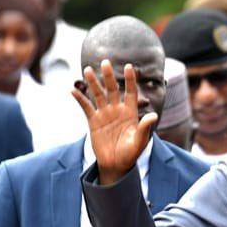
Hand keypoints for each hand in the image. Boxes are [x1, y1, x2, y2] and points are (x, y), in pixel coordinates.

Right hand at [73, 60, 158, 184]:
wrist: (116, 165)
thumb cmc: (131, 154)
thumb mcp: (140, 141)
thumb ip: (145, 128)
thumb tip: (154, 116)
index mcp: (130, 112)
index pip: (130, 92)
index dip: (130, 80)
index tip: (129, 66)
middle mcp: (117, 110)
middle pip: (112, 89)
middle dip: (108, 76)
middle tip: (105, 62)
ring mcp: (104, 114)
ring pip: (98, 95)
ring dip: (93, 83)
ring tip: (87, 70)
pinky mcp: (93, 121)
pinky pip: (86, 108)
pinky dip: (80, 99)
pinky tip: (73, 91)